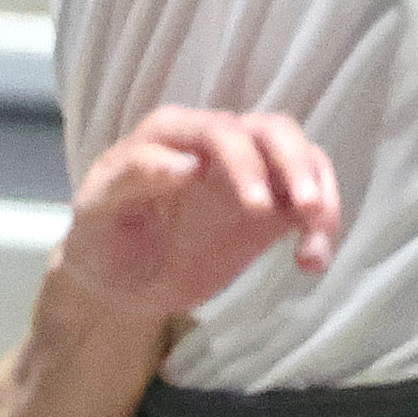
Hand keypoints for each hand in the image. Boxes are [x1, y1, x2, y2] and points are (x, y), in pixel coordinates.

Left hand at [58, 108, 341, 324]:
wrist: (119, 285)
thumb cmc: (101, 239)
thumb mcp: (96, 212)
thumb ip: (133, 179)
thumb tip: (186, 165)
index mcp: (172, 135)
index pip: (220, 131)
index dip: (244, 162)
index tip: (256, 207)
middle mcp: (216, 144)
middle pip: (272, 130)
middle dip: (296, 164)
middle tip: (306, 210)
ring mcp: (248, 174)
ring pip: (300, 157)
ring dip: (319, 192)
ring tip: (316, 244)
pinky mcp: (270, 209)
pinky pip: (307, 200)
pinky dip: (321, 225)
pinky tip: (311, 262)